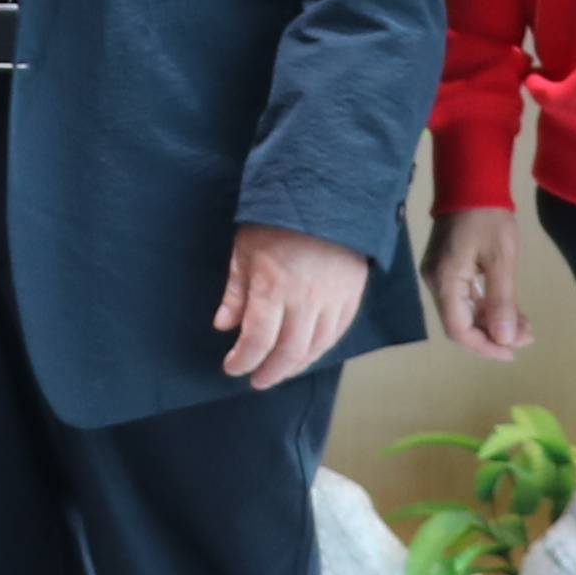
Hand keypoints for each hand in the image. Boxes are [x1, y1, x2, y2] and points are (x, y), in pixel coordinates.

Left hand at [215, 223, 371, 389]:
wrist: (327, 194)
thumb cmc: (277, 220)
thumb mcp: (246, 249)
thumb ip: (236, 291)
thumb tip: (224, 326)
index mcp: (273, 289)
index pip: (256, 341)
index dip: (242, 361)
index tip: (232, 367)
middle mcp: (304, 302)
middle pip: (287, 354)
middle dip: (268, 372)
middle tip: (255, 379)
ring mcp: (331, 301)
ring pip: (315, 348)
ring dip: (295, 366)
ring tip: (280, 371)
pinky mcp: (351, 296)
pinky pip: (336, 334)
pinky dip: (320, 349)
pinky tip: (308, 353)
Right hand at [426, 205, 530, 358]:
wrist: (472, 180)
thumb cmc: (488, 216)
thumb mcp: (501, 259)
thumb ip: (501, 301)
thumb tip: (505, 340)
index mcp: (444, 282)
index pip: (459, 330)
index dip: (485, 346)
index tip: (513, 352)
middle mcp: (436, 282)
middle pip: (461, 324)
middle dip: (494, 335)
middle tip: (527, 336)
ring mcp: (440, 274)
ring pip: (465, 311)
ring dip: (493, 322)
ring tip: (526, 326)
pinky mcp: (448, 267)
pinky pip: (466, 296)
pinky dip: (487, 306)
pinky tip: (511, 310)